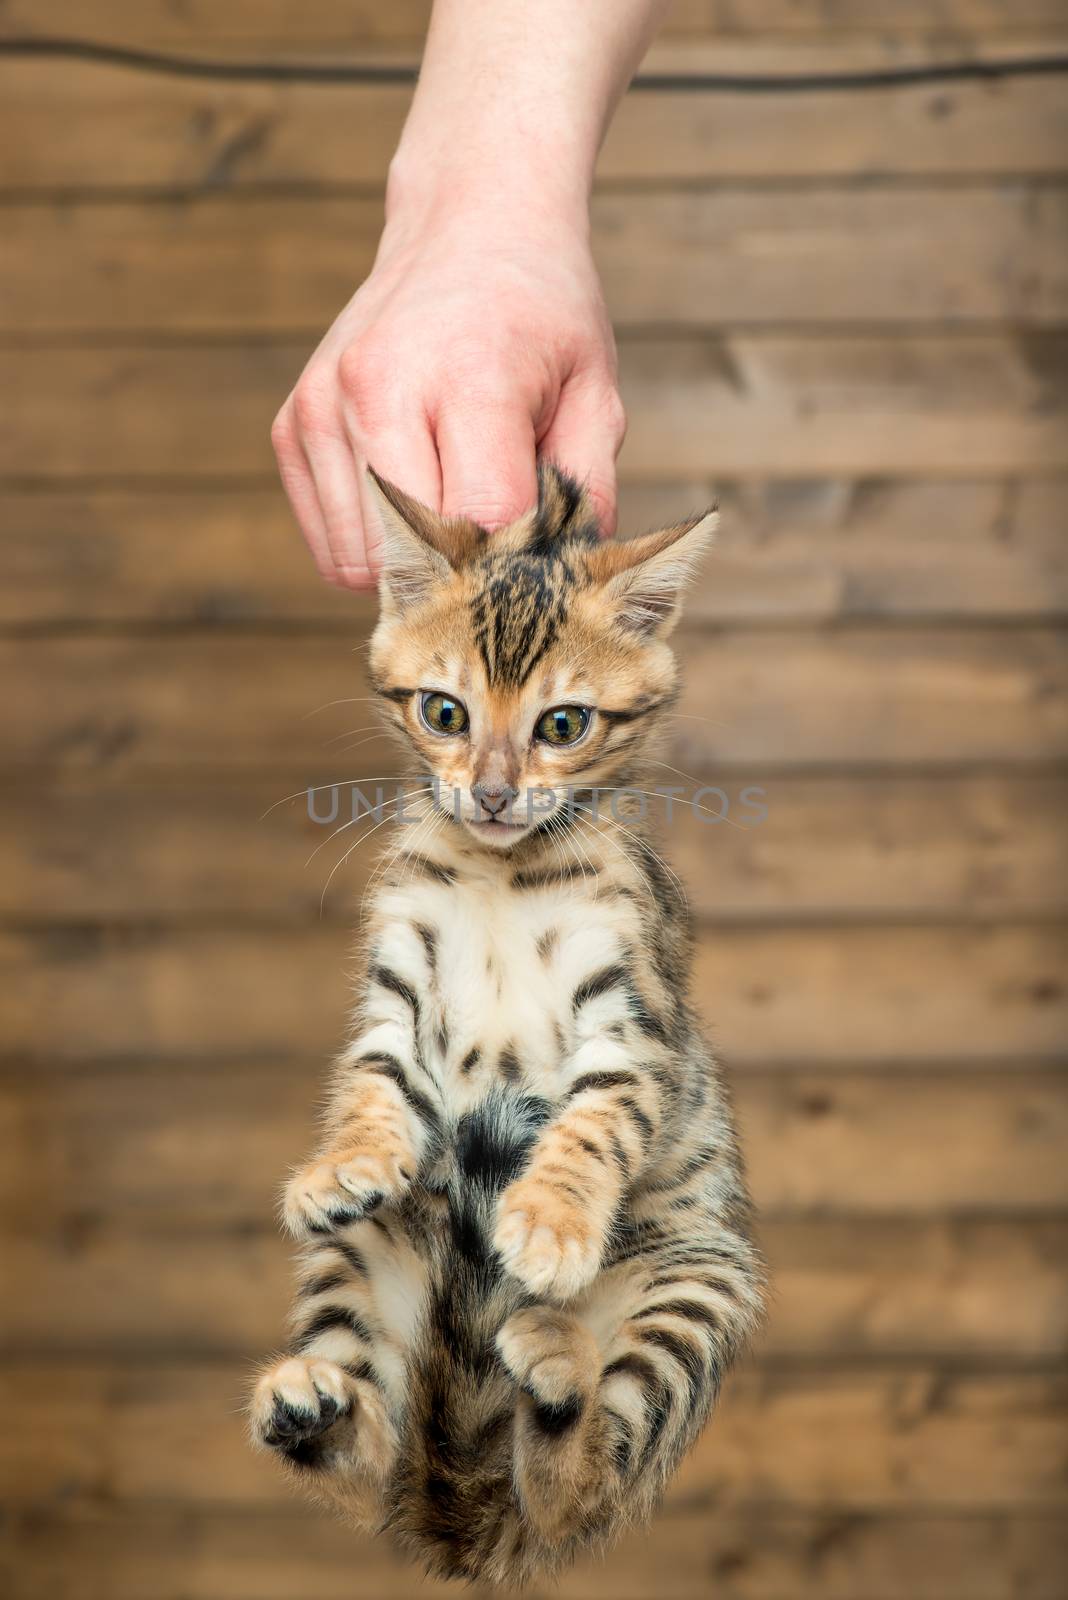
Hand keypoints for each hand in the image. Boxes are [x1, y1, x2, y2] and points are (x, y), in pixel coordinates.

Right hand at [271, 188, 625, 589]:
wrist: (467, 226)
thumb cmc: (540, 316)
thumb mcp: (596, 393)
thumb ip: (587, 494)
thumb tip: (563, 582)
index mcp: (467, 378)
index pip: (481, 525)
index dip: (514, 563)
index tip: (535, 559)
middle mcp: (377, 390)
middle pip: (411, 556)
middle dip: (458, 574)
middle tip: (495, 548)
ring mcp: (322, 409)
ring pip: (360, 564)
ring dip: (410, 564)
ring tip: (452, 508)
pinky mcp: (291, 427)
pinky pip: (331, 545)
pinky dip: (373, 545)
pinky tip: (412, 493)